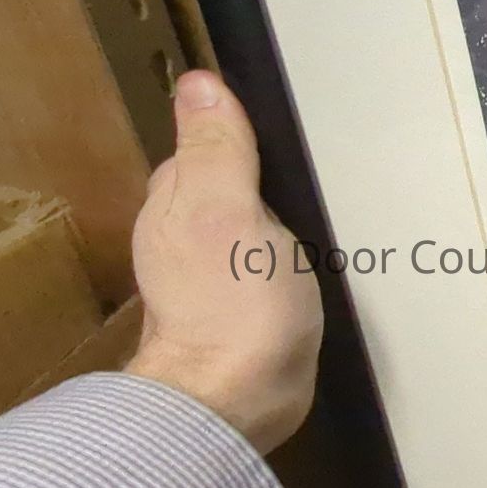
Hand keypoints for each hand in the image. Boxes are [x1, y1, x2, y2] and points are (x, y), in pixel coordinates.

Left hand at [126, 70, 322, 453]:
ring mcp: (202, 282)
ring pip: (240, 230)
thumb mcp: (231, 212)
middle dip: (254, 181)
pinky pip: (255, 270)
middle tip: (308, 181)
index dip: (240, 141)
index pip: (206, 149)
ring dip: (271, 225)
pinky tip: (303, 272)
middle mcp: (177, 238)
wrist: (232, 405)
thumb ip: (218, 150)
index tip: (285, 143)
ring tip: (313, 225)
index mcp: (172, 204)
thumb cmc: (236, 304)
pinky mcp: (231, 318)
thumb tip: (197, 82)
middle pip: (222, 188)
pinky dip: (278, 264)